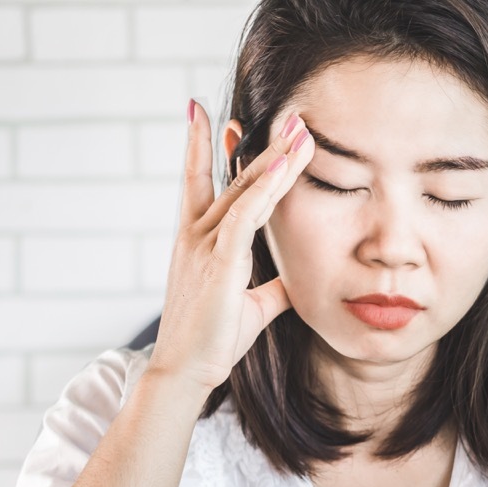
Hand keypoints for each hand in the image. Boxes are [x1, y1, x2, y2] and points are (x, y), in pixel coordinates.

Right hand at [147, 100, 313, 393]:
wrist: (187, 370)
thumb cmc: (214, 339)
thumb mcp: (253, 306)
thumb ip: (273, 286)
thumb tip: (296, 280)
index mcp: (200, 240)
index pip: (203, 182)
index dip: (209, 148)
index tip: (220, 117)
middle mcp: (198, 234)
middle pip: (235, 177)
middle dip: (263, 144)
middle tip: (290, 115)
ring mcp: (205, 244)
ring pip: (244, 189)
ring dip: (275, 157)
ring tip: (300, 129)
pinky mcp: (219, 261)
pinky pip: (246, 215)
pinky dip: (265, 188)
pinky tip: (283, 165)